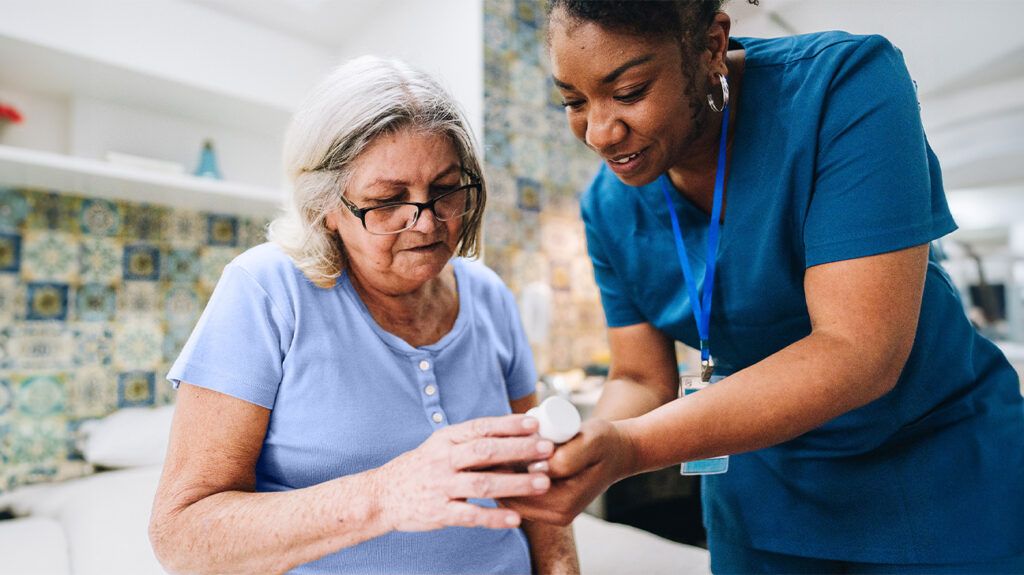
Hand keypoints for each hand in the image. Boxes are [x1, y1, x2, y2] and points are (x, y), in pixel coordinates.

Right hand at [373, 414, 554, 531]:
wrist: (383, 495)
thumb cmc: (422, 468)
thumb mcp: (442, 446)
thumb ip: (472, 441)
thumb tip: (515, 434)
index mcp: (447, 439)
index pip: (481, 427)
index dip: (509, 425)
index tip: (535, 423)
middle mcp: (444, 459)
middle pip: (485, 451)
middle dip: (519, 449)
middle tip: (547, 450)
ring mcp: (441, 486)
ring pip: (482, 483)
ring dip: (515, 483)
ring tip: (542, 484)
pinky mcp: (439, 512)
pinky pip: (470, 515)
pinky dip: (494, 518)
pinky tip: (516, 519)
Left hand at [500, 418, 635, 525]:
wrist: (617, 452)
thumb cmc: (603, 442)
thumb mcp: (590, 441)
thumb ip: (566, 457)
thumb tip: (536, 468)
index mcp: (564, 504)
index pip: (518, 490)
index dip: (502, 466)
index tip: (494, 443)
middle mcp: (557, 516)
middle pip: (509, 497)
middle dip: (497, 472)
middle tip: (489, 444)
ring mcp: (551, 514)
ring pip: (510, 497)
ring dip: (501, 474)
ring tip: (496, 448)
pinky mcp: (547, 506)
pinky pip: (518, 495)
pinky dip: (509, 476)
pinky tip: (507, 455)